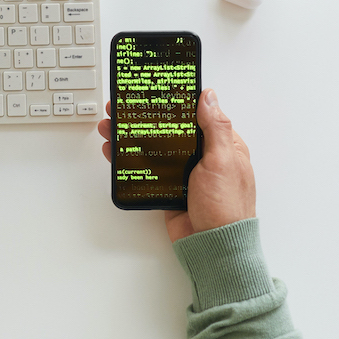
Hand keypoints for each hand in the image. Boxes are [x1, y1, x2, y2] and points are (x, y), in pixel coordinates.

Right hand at [100, 89, 254, 242]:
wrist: (213, 247)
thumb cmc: (226, 207)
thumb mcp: (222, 161)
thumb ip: (215, 128)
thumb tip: (209, 96)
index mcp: (223, 145)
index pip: (197, 114)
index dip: (175, 101)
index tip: (154, 90)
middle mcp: (204, 157)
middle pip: (171, 129)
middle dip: (145, 118)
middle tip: (121, 109)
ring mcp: (186, 173)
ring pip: (156, 148)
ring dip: (133, 137)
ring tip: (111, 129)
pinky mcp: (170, 189)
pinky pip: (149, 170)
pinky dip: (131, 161)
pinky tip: (117, 153)